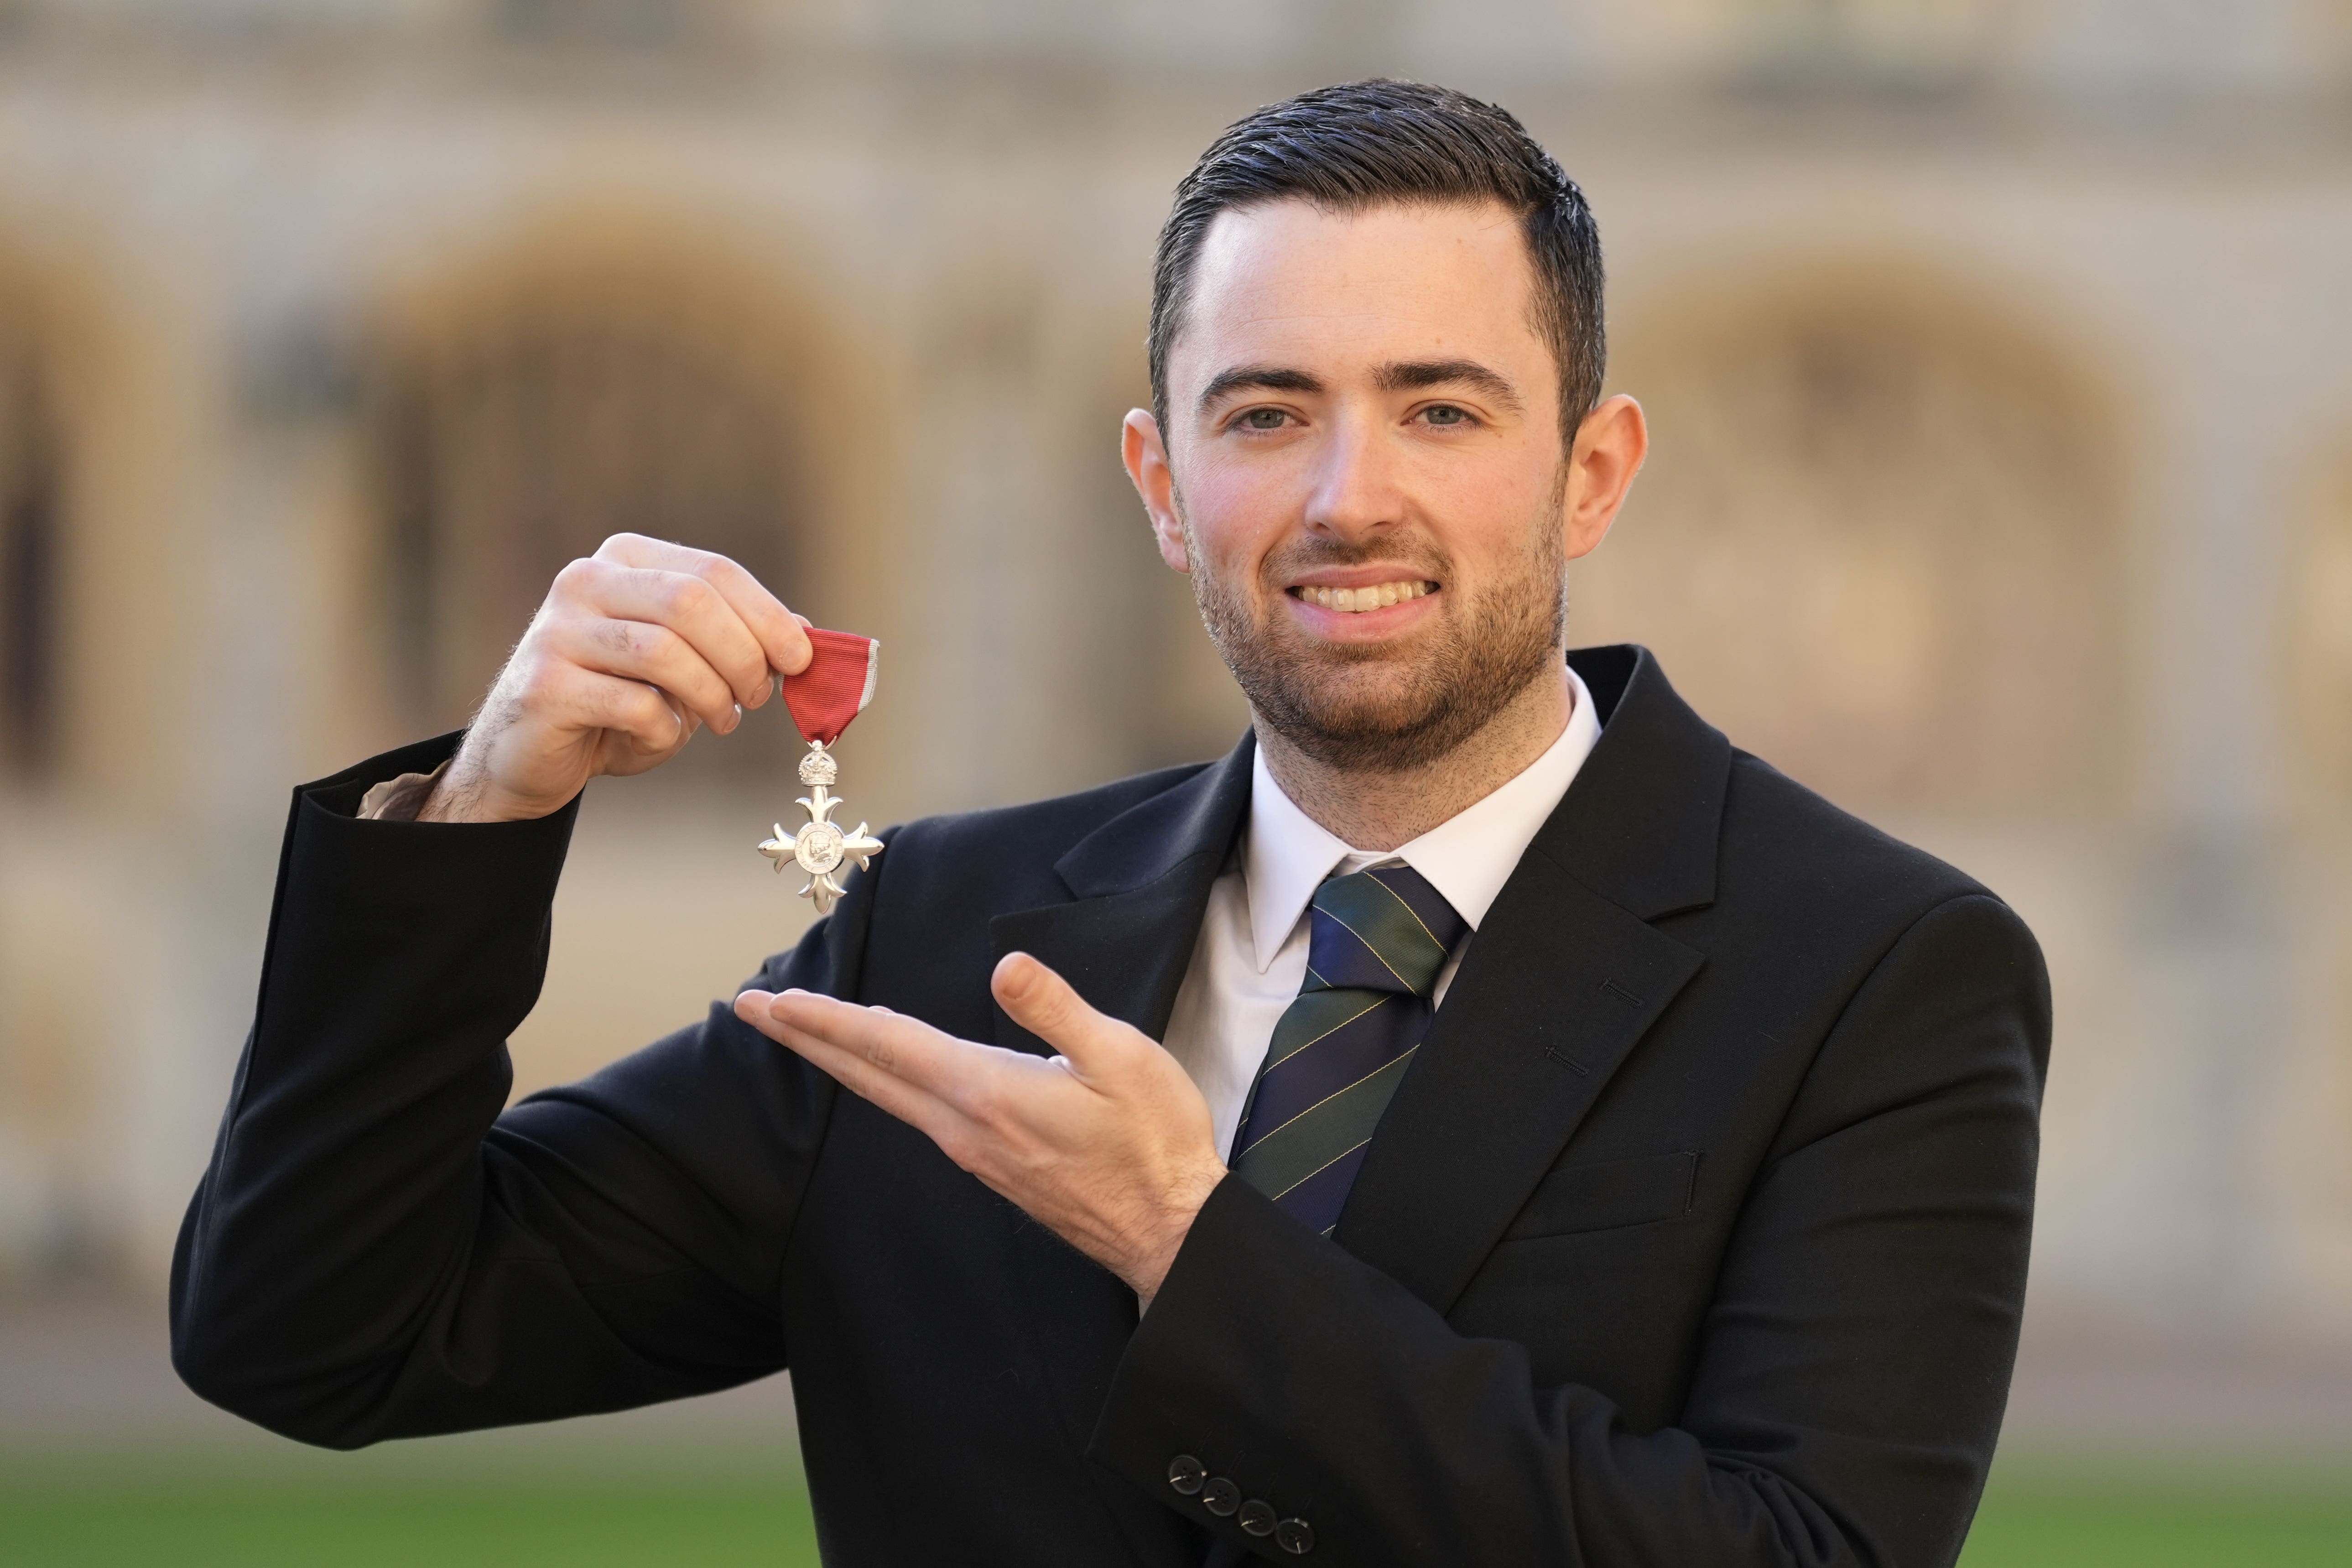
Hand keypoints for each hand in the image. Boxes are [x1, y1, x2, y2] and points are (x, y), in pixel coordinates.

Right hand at [421, 534, 812, 822]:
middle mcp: (585, 581)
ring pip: (664, 651)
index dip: (768, 615)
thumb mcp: (686, 664)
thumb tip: (809, 637)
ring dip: (711, 695)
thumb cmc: (620, 702)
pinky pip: (634, 705)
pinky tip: (661, 737)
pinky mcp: (544, 686)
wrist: (530, 753)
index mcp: (625, 559)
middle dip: (743, 656)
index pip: (713, 571)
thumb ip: (737, 640)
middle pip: (691, 602)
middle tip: (757, 697)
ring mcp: (558, 631)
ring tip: (721, 720)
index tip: (801, 659)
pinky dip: (665, 730)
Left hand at [736, 953, 1226, 1308]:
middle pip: (868, 1073)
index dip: (828, 1019)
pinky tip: (886, 1073)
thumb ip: (1057, 1009)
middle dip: (806, 1039)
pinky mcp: (992, 1166)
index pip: (889, 1045)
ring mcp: (975, 1152)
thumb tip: (1004, 967)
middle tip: (753, 1010)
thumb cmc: (1153, 1142)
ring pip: (889, 1096)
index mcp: (988, 1093)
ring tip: (807, 1032)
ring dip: (841, 1060)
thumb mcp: (1121, 1057)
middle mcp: (965, 1127)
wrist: (1167, 1231)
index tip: (774, 1001)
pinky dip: (884, 1082)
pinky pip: (917, 1113)